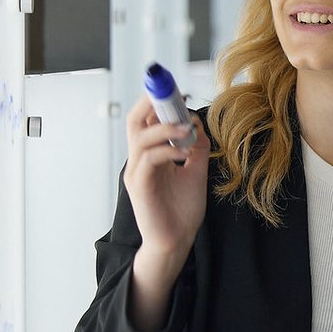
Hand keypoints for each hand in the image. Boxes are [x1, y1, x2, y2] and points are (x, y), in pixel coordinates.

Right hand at [121, 94, 208, 268]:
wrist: (177, 242)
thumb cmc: (182, 210)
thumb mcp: (196, 171)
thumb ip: (196, 147)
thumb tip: (197, 122)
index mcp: (150, 155)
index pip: (145, 120)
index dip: (158, 102)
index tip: (178, 90)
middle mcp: (139, 160)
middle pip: (135, 121)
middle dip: (153, 103)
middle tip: (176, 95)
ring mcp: (137, 173)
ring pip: (141, 137)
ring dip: (165, 127)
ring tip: (186, 127)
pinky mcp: (139, 187)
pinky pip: (148, 159)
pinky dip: (166, 150)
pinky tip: (183, 152)